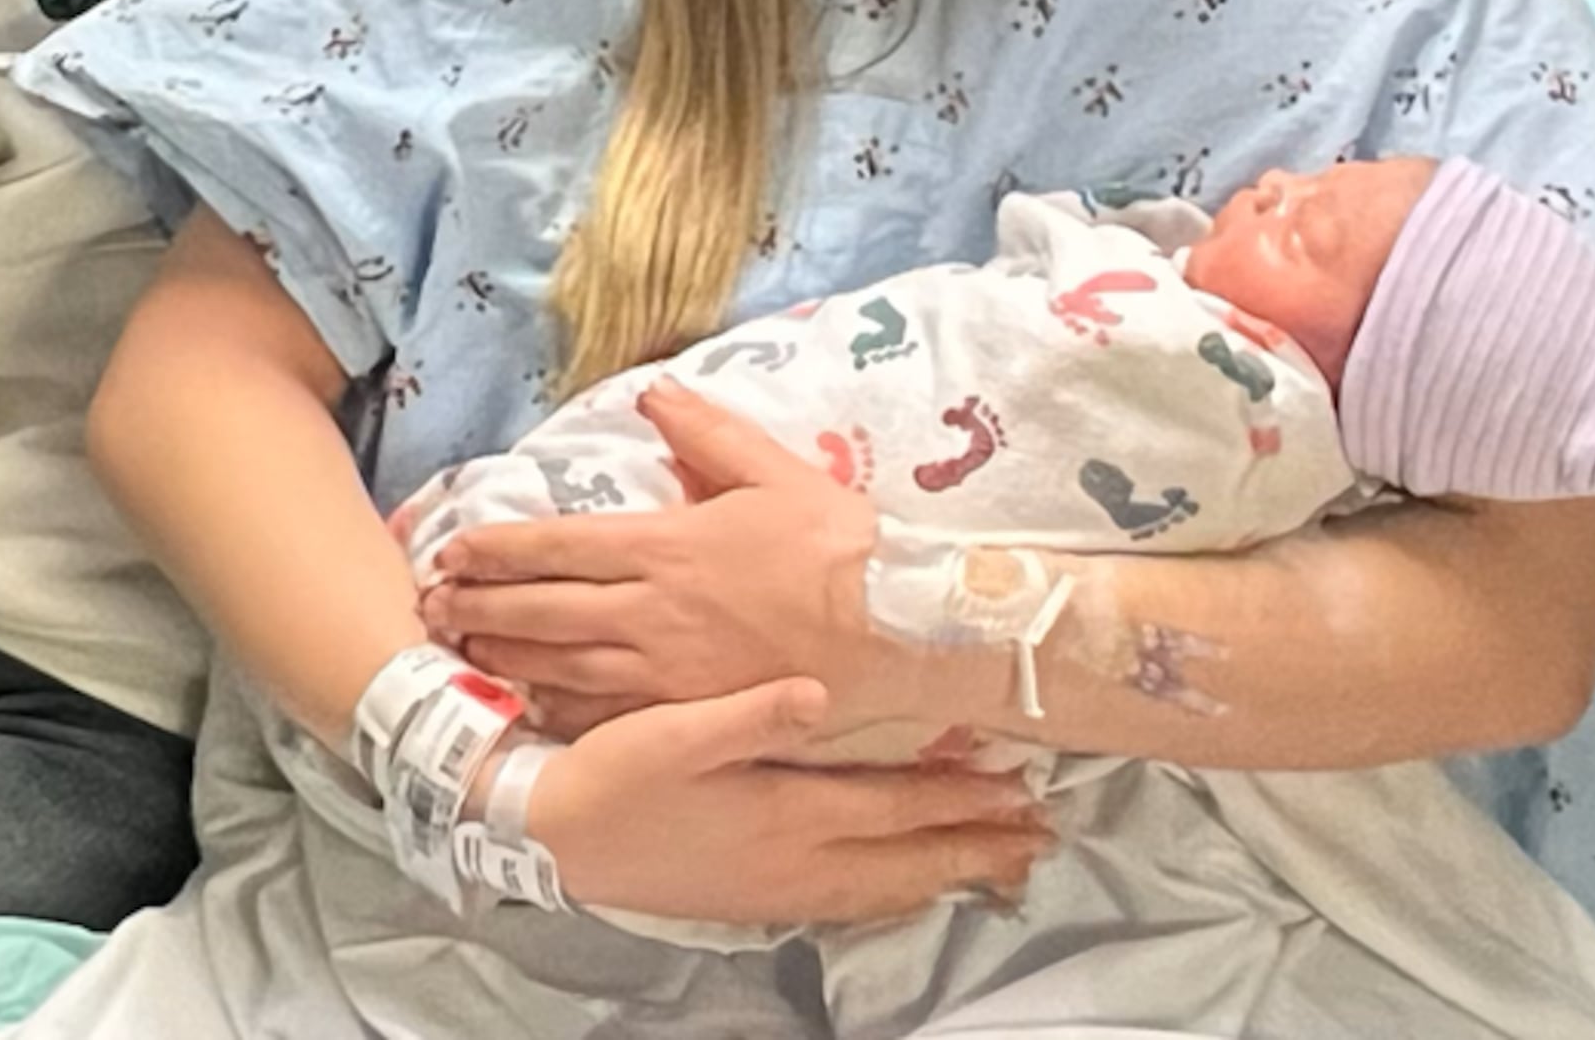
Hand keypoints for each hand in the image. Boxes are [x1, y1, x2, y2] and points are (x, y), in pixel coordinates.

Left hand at [423, 385, 895, 729]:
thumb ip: (707, 433)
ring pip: (561, 665)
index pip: (559, 546)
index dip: (498, 548)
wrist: (895, 634)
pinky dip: (556, 709)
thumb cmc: (838, 550)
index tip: (451, 549)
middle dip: (480, 604)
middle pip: (543, 609)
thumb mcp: (775, 472)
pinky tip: (529, 704)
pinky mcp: (688, 715)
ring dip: (504, 653)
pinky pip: (605, 717)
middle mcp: (650, 613)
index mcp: (665, 548)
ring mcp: (665, 673)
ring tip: (462, 647)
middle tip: (431, 605)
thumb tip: (652, 394)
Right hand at [526, 678, 1053, 926]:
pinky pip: (851, 904)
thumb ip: (751, 714)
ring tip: (994, 867)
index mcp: (786, 812)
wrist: (556, 844)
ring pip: (884, 890)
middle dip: (976, 849)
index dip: (962, 799)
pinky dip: (894, 895)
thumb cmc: (614, 779)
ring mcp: (779, 889)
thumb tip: (822, 691)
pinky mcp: (759, 901)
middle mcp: (796, 861)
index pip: (896, 807)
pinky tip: (906, 889)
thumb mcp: (673, 733)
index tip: (1022, 789)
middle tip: (1038, 841)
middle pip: (907, 860)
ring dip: (943, 875)